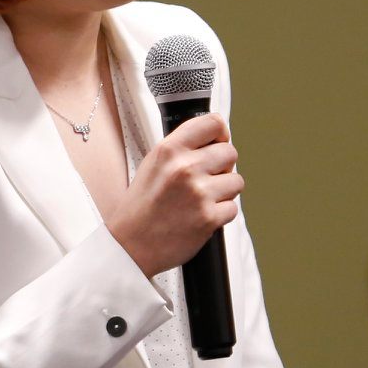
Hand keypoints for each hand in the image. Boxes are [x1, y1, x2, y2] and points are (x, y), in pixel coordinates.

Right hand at [104, 112, 241, 277]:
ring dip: (225, 191)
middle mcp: (185, 167)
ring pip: (236, 181)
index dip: (221, 134)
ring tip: (203, 200)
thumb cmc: (141, 206)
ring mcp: (199, 193)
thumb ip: (181, 148)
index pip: (213, 123)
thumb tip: (214, 139)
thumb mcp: (152, 163)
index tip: (217, 144)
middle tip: (208, 178)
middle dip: (223, 166)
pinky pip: (233, 208)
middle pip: (230, 152)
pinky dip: (221, 214)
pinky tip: (202, 216)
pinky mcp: (208, 218)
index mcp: (170, 149)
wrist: (130, 244)